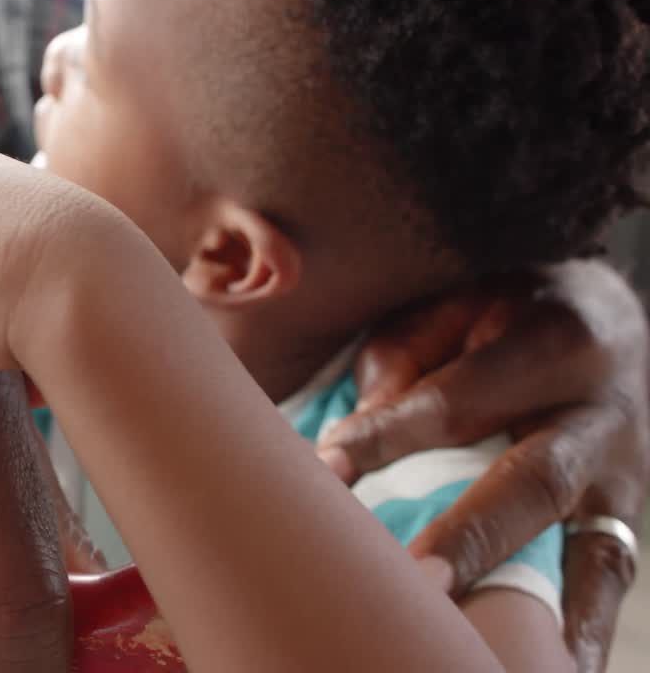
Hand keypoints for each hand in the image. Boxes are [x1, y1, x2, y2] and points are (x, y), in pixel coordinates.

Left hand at [317, 261, 648, 671]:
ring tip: (480, 650)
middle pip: (535, 481)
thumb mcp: (448, 311)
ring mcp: (624, 477)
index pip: (460, 399)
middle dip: (473, 533)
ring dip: (531, 602)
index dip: (392, 435)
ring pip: (587, 546)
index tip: (329, 467)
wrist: (609, 320)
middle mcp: (601, 414)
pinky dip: (583, 630)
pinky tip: (554, 668)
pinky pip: (609, 578)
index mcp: (553, 340)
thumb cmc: (497, 318)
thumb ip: (400, 364)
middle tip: (415, 577)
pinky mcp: (625, 518)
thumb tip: (356, 442)